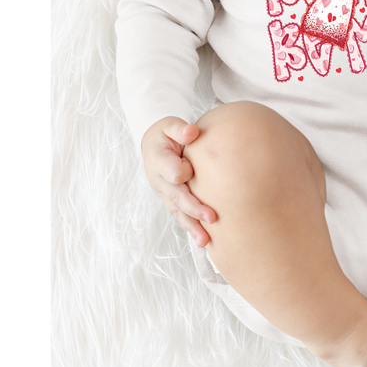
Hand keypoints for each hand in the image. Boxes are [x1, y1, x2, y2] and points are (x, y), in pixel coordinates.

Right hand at [140, 116, 216, 246]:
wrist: (155, 146)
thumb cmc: (167, 134)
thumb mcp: (170, 125)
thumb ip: (179, 128)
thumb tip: (191, 132)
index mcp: (158, 159)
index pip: (171, 171)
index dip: (181, 172)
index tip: (190, 169)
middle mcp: (159, 180)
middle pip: (177, 197)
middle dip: (193, 208)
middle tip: (211, 217)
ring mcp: (165, 193)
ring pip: (179, 212)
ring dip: (193, 226)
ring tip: (205, 241)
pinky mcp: (172, 201)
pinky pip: (182, 216)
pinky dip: (192, 229)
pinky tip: (204, 241)